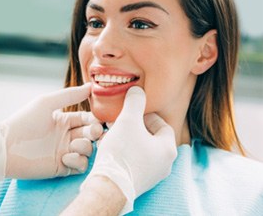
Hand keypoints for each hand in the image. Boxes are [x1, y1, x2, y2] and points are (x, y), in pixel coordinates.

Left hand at [0, 83, 102, 179]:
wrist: (6, 147)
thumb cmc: (25, 121)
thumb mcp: (47, 102)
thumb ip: (70, 95)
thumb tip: (91, 86)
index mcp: (65, 121)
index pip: (87, 119)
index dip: (95, 119)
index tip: (99, 120)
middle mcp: (67, 136)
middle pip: (91, 134)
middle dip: (95, 132)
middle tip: (94, 132)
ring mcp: (65, 151)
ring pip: (88, 149)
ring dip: (85, 146)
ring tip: (72, 145)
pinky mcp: (62, 167)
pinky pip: (81, 165)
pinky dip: (78, 161)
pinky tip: (65, 157)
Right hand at [81, 86, 176, 213]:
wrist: (109, 186)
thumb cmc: (122, 152)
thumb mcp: (128, 120)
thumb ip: (135, 101)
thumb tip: (138, 90)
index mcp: (168, 149)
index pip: (162, 125)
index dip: (147, 115)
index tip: (134, 113)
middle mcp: (164, 164)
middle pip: (151, 136)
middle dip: (135, 126)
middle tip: (122, 120)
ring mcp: (152, 174)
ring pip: (141, 147)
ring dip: (128, 137)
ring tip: (114, 131)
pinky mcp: (139, 181)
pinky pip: (135, 159)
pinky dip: (125, 149)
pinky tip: (112, 145)